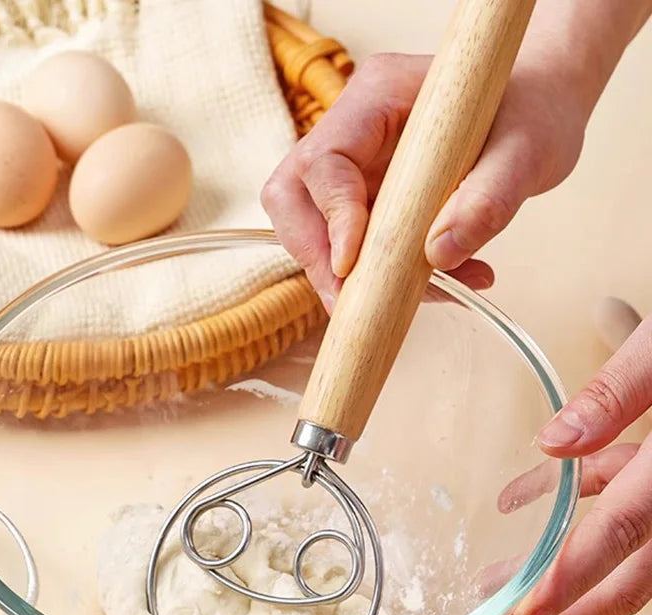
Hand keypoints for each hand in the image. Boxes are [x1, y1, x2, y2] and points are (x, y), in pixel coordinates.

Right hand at [261, 49, 587, 312]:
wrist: (537, 111)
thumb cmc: (532, 112)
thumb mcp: (529, 149)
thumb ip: (490, 198)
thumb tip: (440, 255)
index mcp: (377, 96)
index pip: (324, 162)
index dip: (332, 217)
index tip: (352, 264)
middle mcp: (352, 130)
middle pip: (292, 196)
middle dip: (314, 255)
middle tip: (348, 301)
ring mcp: (352, 166)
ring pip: (308, 226)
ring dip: (337, 274)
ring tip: (392, 304)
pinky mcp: (363, 198)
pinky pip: (348, 246)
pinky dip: (373, 278)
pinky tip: (430, 286)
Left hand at [486, 316, 651, 614]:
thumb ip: (617, 391)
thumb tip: (553, 442)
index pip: (622, 537)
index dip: (572, 585)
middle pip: (630, 577)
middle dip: (566, 614)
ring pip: (626, 545)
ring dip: (561, 563)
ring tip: (496, 578)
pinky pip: (630, 502)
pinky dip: (581, 500)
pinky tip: (522, 494)